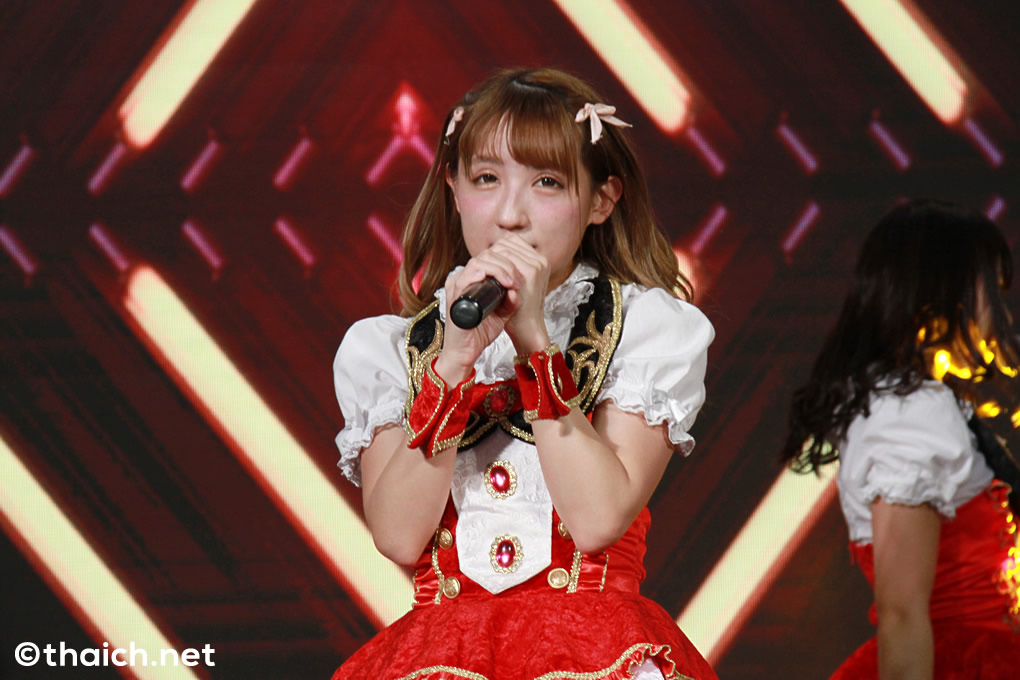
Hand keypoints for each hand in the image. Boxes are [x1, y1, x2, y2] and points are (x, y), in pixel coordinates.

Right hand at [434, 235, 551, 382]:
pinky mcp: (453, 295)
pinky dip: (485, 275)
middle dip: (506, 264)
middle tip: (517, 280)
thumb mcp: (503, 314)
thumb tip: (517, 289)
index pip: (490, 257)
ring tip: (511, 282)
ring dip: (499, 268)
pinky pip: (466, 276)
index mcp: (472, 279)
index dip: (508, 262)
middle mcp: (462, 278)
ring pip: (478, 262)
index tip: (520, 278)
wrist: (466, 352)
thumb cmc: (480, 332)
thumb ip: (511, 301)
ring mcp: (456, 285)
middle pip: (485, 255)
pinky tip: (499, 282)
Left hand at [487, 235, 551, 353]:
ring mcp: (536, 266)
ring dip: (491, 258)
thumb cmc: (520, 310)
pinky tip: (488, 273)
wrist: (527, 329)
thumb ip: (512, 272)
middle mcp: (540, 260)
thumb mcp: (518, 287)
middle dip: (492, 254)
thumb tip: (494, 255)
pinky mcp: (530, 273)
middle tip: (484, 269)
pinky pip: (504, 257)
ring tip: (486, 272)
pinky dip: (493, 264)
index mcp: (538, 261)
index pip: (512, 242)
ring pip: (503, 248)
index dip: (496, 250)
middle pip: (506, 243)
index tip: (488, 264)